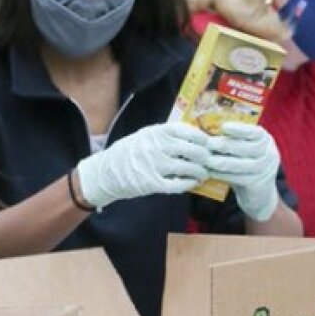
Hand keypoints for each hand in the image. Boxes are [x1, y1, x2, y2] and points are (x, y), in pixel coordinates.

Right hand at [76, 123, 210, 208]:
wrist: (105, 172)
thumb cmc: (128, 152)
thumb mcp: (145, 136)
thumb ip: (166, 135)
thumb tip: (193, 137)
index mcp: (156, 132)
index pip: (186, 131)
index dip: (201, 137)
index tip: (208, 143)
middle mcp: (156, 147)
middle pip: (192, 150)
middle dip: (205, 157)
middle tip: (209, 161)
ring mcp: (154, 165)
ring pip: (187, 168)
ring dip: (199, 172)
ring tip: (203, 174)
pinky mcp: (151, 183)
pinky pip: (177, 184)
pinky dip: (188, 184)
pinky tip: (192, 183)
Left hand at [204, 122, 280, 221]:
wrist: (259, 194)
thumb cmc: (246, 165)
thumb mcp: (243, 150)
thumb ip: (233, 141)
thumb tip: (210, 131)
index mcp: (265, 140)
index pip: (255, 132)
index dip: (240, 129)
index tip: (224, 126)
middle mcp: (269, 153)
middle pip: (249, 148)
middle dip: (227, 145)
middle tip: (210, 143)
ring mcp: (266, 170)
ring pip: (243, 164)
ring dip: (223, 162)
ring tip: (208, 160)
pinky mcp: (258, 184)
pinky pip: (239, 178)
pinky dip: (224, 175)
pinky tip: (211, 172)